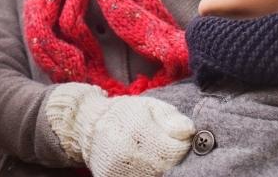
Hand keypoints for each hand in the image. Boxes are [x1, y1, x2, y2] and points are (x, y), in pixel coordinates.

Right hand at [46, 83, 193, 176]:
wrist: (90, 125)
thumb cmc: (126, 114)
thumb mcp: (150, 107)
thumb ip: (170, 118)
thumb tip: (187, 131)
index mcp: (139, 131)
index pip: (177, 150)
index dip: (182, 146)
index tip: (178, 140)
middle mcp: (127, 154)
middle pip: (167, 169)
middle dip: (172, 161)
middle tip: (164, 151)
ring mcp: (118, 172)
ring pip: (154, 176)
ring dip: (159, 170)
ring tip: (152, 157)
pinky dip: (145, 175)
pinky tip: (143, 167)